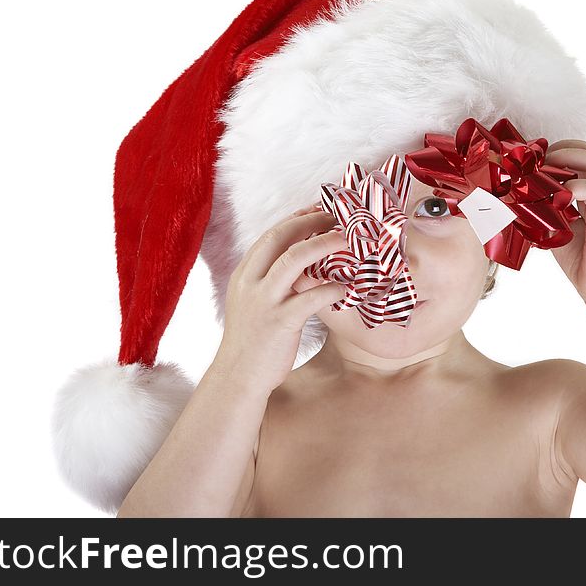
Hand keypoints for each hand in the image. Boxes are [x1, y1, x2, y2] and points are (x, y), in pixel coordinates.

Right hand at [214, 203, 348, 393]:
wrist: (238, 376)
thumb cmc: (252, 340)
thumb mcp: (254, 302)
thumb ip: (271, 281)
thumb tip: (303, 264)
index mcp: (244, 275)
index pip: (270, 235)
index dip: (296, 219)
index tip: (318, 209)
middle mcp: (251, 282)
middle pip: (279, 237)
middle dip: (310, 222)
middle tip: (337, 217)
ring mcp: (263, 301)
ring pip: (292, 259)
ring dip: (322, 244)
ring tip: (347, 240)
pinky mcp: (278, 322)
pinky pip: (309, 298)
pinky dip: (330, 289)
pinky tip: (345, 287)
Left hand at [543, 140, 585, 306]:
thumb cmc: (583, 261)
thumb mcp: (560, 228)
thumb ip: (548, 210)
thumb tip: (518, 199)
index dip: (563, 150)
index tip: (538, 160)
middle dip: (564, 149)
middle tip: (538, 162)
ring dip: (567, 160)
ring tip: (544, 173)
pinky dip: (572, 187)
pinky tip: (553, 198)